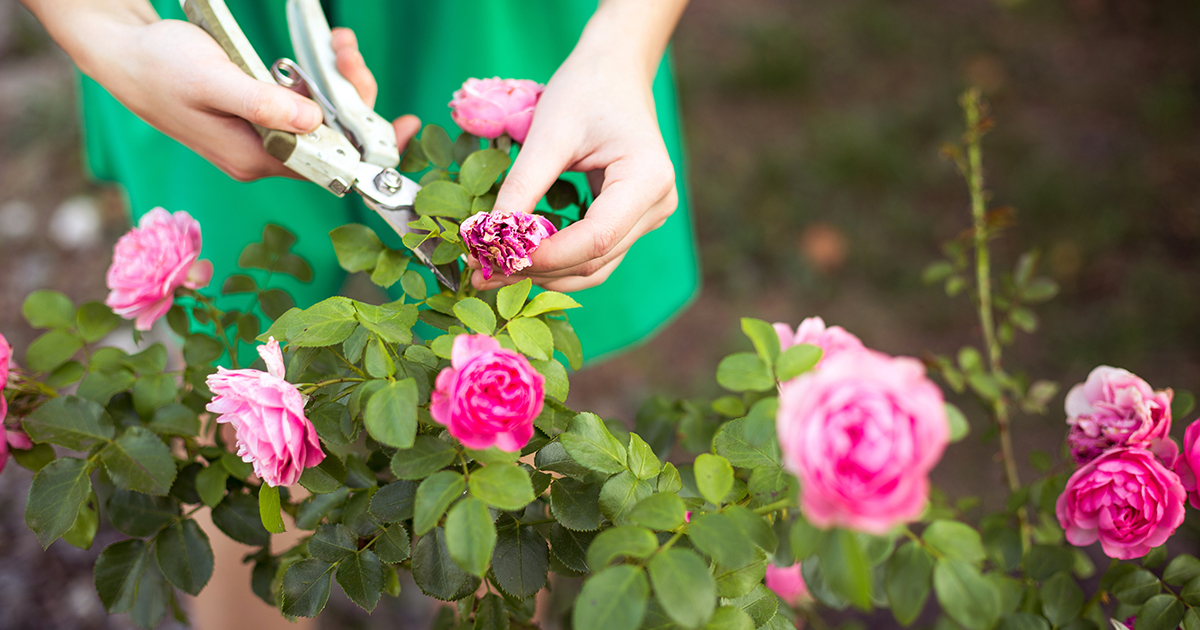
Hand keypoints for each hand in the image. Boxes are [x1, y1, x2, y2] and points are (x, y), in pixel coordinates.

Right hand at [44, 5, 418, 180]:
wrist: (123, 55)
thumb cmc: (161, 67)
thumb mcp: (213, 81)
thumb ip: (263, 104)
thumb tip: (315, 123)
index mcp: (255, 158)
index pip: (329, 164)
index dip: (370, 148)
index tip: (405, 127)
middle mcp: (263, 155)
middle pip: (332, 138)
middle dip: (352, 95)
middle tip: (349, 51)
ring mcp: (261, 137)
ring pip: (322, 118)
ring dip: (338, 81)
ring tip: (339, 42)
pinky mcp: (258, 116)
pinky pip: (304, 105)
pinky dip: (320, 79)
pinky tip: (325, 51)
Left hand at [476, 32, 678, 291]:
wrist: (613, 71)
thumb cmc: (585, 90)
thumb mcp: (549, 133)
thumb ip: (523, 185)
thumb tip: (490, 234)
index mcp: (647, 179)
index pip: (596, 238)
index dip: (547, 256)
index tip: (497, 257)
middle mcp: (657, 205)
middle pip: (595, 259)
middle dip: (538, 269)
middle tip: (481, 272)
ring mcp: (648, 216)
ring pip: (595, 267)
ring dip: (545, 273)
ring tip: (494, 271)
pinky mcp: (632, 221)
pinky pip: (594, 253)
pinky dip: (557, 261)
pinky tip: (519, 258)